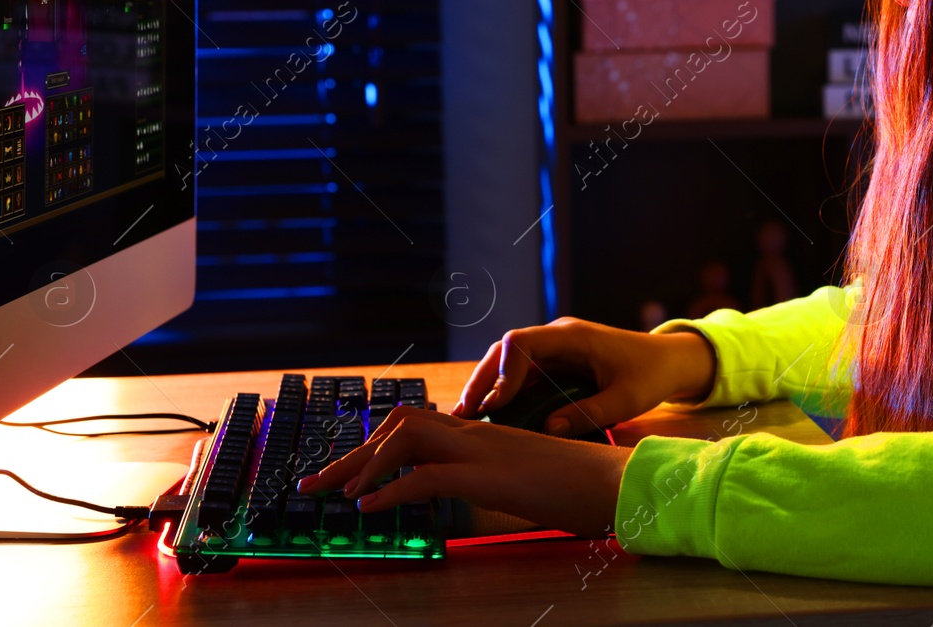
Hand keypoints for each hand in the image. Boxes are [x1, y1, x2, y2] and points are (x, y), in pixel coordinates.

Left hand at [295, 406, 630, 536]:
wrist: (617, 480)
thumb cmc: (578, 485)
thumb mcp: (521, 480)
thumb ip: (488, 479)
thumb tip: (457, 495)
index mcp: (483, 433)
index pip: (416, 425)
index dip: (375, 446)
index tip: (347, 471)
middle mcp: (476, 433)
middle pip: (400, 424)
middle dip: (353, 453)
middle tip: (316, 484)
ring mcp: (481, 450)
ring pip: (406, 437)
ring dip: (363, 465)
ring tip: (334, 494)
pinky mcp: (488, 475)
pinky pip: (425, 476)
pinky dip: (389, 491)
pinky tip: (369, 509)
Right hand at [453, 316, 716, 435]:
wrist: (670, 360)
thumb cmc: (651, 375)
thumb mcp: (625, 400)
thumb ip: (588, 414)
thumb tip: (547, 430)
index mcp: (572, 337)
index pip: (521, 343)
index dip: (503, 373)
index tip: (497, 405)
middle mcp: (557, 337)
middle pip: (505, 350)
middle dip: (482, 380)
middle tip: (462, 414)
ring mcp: (555, 348)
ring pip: (508, 361)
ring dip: (488, 385)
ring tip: (467, 418)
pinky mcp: (557, 362)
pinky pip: (523, 372)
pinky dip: (505, 391)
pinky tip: (492, 416)